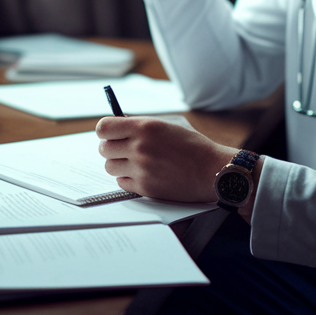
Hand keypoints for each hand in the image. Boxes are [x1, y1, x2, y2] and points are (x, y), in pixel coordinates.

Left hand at [96, 117, 232, 202]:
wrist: (212, 171)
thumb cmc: (192, 147)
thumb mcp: (166, 126)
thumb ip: (140, 127)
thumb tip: (116, 129)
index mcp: (145, 127)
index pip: (104, 127)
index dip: (105, 131)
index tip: (109, 133)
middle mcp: (140, 147)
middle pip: (104, 149)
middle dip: (111, 149)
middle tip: (121, 150)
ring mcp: (141, 169)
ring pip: (110, 167)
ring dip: (118, 165)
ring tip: (133, 163)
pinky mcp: (145, 188)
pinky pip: (121, 183)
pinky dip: (127, 179)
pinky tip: (141, 174)